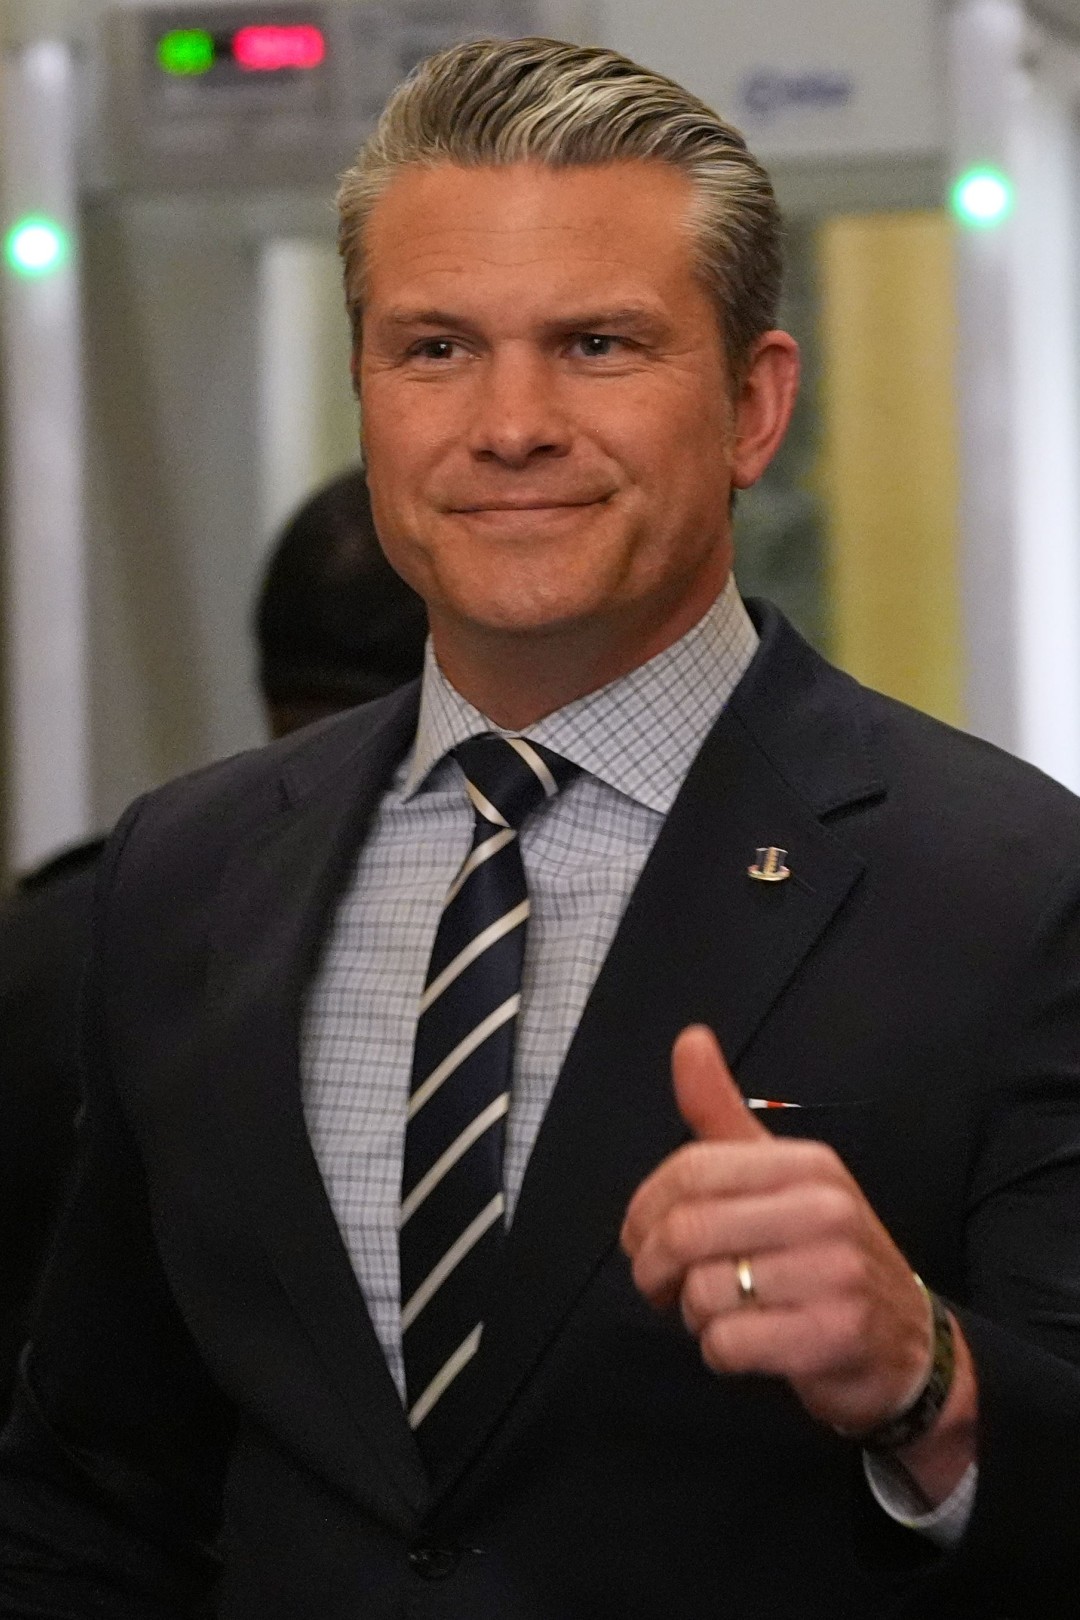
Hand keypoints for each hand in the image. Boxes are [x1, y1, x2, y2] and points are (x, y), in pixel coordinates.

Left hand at [620, 1026, 938, 1436]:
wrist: (905, 1343)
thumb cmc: (820, 1252)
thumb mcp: (777, 1176)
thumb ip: (721, 1113)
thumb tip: (689, 1037)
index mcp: (804, 1164)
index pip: (689, 1170)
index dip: (644, 1210)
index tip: (640, 1239)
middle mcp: (826, 1209)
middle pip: (688, 1232)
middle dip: (654, 1269)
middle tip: (661, 1286)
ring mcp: (836, 1273)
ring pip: (705, 1292)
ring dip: (692, 1314)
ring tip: (720, 1311)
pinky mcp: (834, 1336)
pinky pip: (730, 1344)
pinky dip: (719, 1352)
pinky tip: (747, 1344)